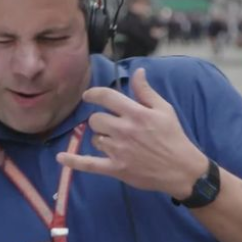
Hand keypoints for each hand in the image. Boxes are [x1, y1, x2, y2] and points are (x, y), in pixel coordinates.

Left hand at [57, 68, 207, 198]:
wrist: (181, 169)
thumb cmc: (174, 137)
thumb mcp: (164, 109)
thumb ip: (146, 91)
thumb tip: (137, 71)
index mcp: (136, 113)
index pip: (106, 97)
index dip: (93, 94)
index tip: (88, 95)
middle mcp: (124, 130)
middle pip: (96, 119)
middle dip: (101, 120)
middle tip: (112, 126)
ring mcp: (118, 150)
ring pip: (95, 139)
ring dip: (101, 138)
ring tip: (117, 143)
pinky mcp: (116, 168)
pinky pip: (89, 164)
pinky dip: (73, 162)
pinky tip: (60, 158)